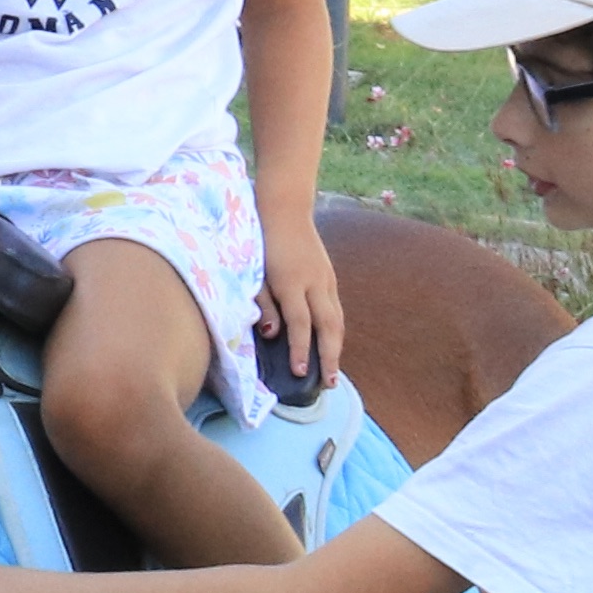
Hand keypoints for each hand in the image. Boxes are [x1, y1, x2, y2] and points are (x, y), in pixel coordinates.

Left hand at [256, 209, 348, 392]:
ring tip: (334, 372)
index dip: (301, 350)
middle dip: (330, 356)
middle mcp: (314, 283)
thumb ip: (264, 304)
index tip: (301, 373)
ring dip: (337, 347)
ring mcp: (325, 278)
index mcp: (291, 283)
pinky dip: (335, 329)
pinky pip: (336, 308)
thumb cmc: (261, 242)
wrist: (284, 209)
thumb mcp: (255, 273)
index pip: (300, 324)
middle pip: (328, 326)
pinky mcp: (329, 275)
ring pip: (337, 318)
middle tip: (331, 383)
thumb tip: (273, 334)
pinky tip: (331, 344)